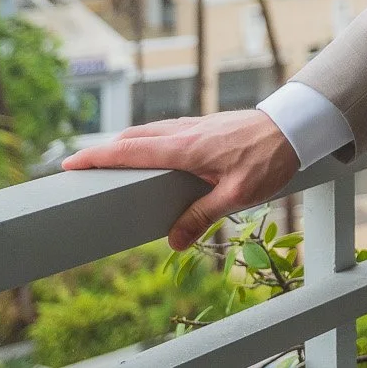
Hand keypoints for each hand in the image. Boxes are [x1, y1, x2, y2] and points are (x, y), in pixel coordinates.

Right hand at [62, 110, 299, 250]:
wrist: (295, 126)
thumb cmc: (269, 159)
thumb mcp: (237, 195)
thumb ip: (202, 217)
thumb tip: (173, 241)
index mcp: (186, 148)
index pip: (131, 151)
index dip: (98, 157)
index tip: (70, 163)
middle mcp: (186, 132)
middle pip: (134, 138)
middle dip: (104, 150)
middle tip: (80, 165)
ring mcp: (196, 125)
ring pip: (150, 131)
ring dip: (126, 142)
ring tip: (109, 159)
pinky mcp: (207, 125)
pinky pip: (167, 130)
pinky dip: (147, 138)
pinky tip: (151, 150)